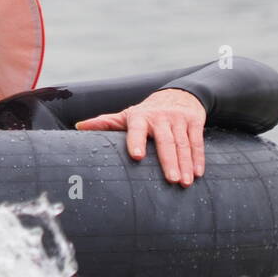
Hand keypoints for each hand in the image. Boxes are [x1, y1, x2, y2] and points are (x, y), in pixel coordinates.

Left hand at [74, 88, 205, 186]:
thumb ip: (106, 123)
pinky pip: (197, 142)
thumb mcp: (127, 115)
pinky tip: (198, 173)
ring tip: (185, 183)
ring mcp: (178, 119)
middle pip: (165, 141)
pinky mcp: (194, 122)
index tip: (136, 156)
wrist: (178, 94)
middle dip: (169, 161)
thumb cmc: (147, 112)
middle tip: (172, 180)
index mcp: (140, 117)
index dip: (137, 141)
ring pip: (183, 144)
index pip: (137, 129)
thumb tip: (78, 127)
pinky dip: (199, 158)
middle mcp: (160, 117)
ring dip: (186, 164)